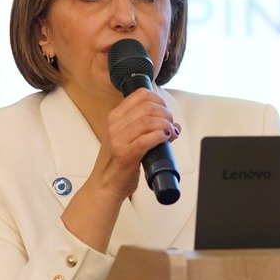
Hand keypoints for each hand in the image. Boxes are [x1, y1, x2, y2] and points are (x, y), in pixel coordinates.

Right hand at [61, 89, 181, 251]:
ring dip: (165, 124)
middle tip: (171, 124)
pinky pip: (146, 139)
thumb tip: (174, 125)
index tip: (166, 110)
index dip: (159, 99)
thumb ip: (146, 129)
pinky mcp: (126, 154)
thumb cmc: (118, 162)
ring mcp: (119, 140)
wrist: (105, 185)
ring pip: (148, 121)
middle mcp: (115, 125)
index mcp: (115, 117)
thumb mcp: (126, 139)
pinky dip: (160, 136)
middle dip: (165, 113)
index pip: (140, 95)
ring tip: (171, 132)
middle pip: (147, 107)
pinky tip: (165, 138)